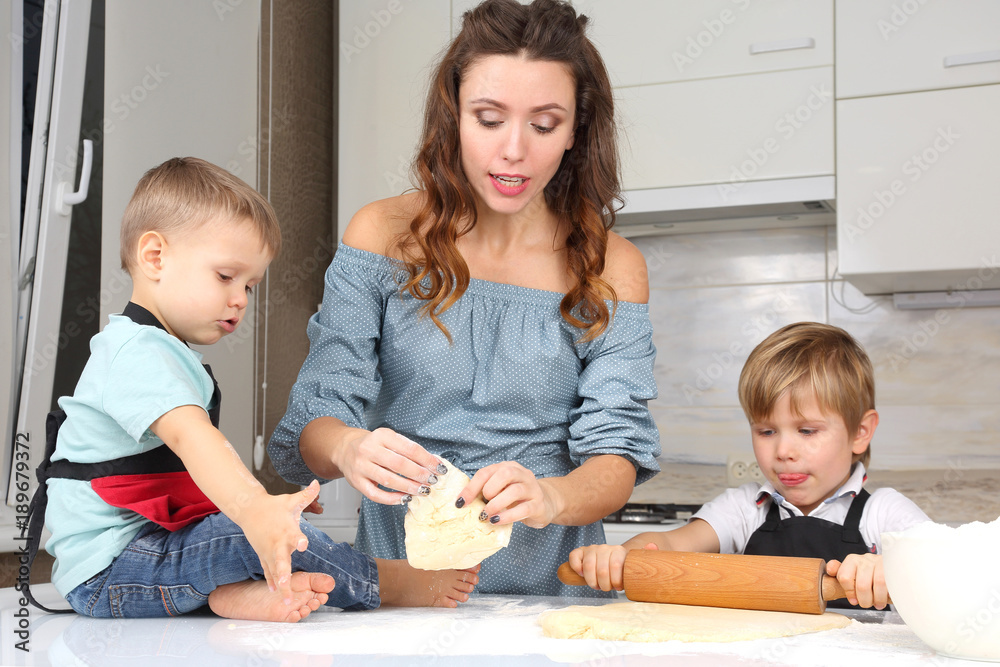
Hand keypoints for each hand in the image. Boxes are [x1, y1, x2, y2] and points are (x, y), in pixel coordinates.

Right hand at [239, 480, 319, 602]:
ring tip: (286, 601)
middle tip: (284, 586)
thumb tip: (317, 483)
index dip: (299, 540)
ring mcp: (268, 552)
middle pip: (280, 560)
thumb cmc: (273, 506)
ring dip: (279, 585)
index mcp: (285, 529)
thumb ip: (307, 495)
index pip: (293, 535)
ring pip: (273, 572)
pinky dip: (271, 582)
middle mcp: (276, 543)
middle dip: (282, 574)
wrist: (249, 510)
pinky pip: (267, 571)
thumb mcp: (291, 499)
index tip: (303, 545)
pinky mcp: (263, 556)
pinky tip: (275, 594)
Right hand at [335, 427, 443, 504]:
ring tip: (422, 490)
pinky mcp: (356, 482)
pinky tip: (404, 498)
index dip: (427, 460)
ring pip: (388, 480)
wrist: (345, 448)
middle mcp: (369, 449)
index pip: (409, 448)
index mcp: (381, 435)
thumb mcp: (389, 439)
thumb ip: (407, 449)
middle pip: (399, 464)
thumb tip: (432, 464)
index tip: (438, 468)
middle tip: (432, 481)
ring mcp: (361, 466)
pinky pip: (375, 494)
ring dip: (409, 487)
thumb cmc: (373, 445)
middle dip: (419, 474)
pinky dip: (392, 499)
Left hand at [457, 461, 556, 528]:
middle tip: (482, 504)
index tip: (460, 503)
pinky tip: (498, 521)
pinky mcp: (538, 504)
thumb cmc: (517, 497)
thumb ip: (486, 491)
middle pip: (505, 474)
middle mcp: (521, 474)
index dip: (471, 488)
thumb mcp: (501, 490)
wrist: (545, 503)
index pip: (486, 472)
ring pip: (515, 491)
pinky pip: (523, 509)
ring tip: (487, 516)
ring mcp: (532, 488)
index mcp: (507, 467)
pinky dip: (508, 516)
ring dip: (497, 505)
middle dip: (489, 489)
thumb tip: (463, 503)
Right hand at [568, 542, 658, 591]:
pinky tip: (582, 575)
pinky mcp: (580, 552)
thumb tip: (652, 546)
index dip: (616, 581)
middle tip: (607, 588)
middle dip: (604, 584)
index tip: (619, 588)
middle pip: (601, 570)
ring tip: (597, 585)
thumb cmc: (624, 568)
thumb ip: (644, 555)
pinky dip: (577, 568)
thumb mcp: (636, 565)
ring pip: (587, 566)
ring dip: (592, 581)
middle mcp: (604, 548)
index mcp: (618, 551)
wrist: (613, 561)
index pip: (615, 565)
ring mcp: (591, 549)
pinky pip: (574, 557)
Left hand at [827, 554, 887, 608]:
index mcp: (852, 560)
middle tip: (867, 604)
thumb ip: (842, 574)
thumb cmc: (869, 577)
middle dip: (864, 600)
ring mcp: (881, 562)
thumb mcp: (854, 577)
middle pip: (862, 585)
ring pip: (879, 583)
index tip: (853, 600)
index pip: (844, 577)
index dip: (849, 593)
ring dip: (878, 599)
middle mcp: (866, 559)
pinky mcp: (895, 568)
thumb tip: (829, 570)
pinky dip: (889, 595)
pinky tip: (888, 598)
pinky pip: (892, 583)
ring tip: (878, 604)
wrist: (893, 570)